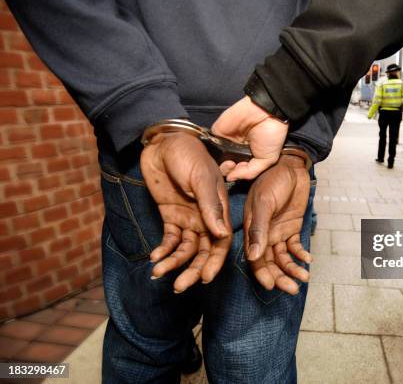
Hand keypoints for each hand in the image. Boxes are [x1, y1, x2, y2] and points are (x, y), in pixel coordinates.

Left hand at [140, 132, 231, 291]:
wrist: (163, 143)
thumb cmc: (188, 156)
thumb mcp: (201, 179)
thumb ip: (210, 207)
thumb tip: (222, 235)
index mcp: (219, 210)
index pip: (221, 242)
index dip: (214, 262)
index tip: (205, 278)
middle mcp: (205, 218)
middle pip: (203, 251)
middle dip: (193, 269)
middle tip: (180, 286)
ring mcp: (188, 218)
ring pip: (184, 249)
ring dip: (174, 263)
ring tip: (159, 273)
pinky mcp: (170, 216)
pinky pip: (169, 239)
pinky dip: (163, 250)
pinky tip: (154, 258)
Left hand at [212, 96, 287, 180]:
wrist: (266, 112)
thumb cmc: (271, 135)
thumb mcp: (267, 159)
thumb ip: (250, 172)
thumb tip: (231, 178)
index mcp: (247, 156)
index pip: (236, 171)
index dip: (236, 175)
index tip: (240, 172)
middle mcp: (235, 150)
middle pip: (224, 166)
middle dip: (227, 171)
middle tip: (234, 166)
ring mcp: (225, 141)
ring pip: (216, 158)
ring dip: (220, 163)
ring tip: (230, 162)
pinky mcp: (217, 132)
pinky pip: (211, 145)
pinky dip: (214, 151)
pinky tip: (223, 153)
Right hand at [244, 154, 311, 293]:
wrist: (292, 165)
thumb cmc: (273, 179)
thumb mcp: (264, 203)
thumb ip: (259, 229)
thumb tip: (254, 257)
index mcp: (252, 228)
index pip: (254, 257)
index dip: (262, 273)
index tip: (271, 286)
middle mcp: (263, 233)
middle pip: (270, 262)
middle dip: (280, 276)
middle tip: (292, 289)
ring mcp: (278, 231)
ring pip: (283, 257)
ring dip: (293, 269)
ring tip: (304, 278)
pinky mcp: (292, 227)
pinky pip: (295, 246)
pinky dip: (301, 255)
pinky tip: (308, 260)